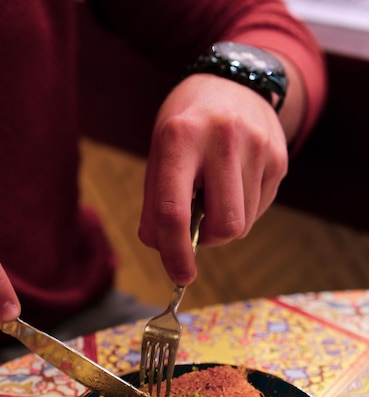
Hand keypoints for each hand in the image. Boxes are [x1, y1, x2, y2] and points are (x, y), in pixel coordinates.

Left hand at [139, 74, 287, 284]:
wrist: (234, 82)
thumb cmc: (187, 125)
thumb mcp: (160, 152)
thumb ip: (155, 201)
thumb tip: (161, 247)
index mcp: (180, 137)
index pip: (174, 211)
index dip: (175, 253)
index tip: (179, 276)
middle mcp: (223, 138)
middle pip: (224, 226)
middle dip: (209, 239)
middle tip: (198, 225)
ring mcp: (258, 147)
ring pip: (244, 222)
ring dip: (225, 221)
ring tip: (215, 189)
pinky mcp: (279, 158)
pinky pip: (260, 208)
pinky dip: (242, 207)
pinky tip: (235, 181)